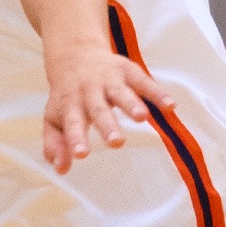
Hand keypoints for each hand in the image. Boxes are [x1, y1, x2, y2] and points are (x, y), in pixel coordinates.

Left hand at [41, 40, 175, 173]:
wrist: (75, 56)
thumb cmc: (67, 97)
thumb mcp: (55, 119)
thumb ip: (55, 144)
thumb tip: (60, 170)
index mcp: (70, 106)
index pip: (72, 124)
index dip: (75, 139)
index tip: (81, 155)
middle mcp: (89, 93)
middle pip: (98, 110)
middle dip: (108, 126)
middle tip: (116, 143)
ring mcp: (109, 81)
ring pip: (121, 93)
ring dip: (131, 105)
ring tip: (141, 117)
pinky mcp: (129, 72)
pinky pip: (145, 82)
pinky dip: (157, 93)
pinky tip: (170, 106)